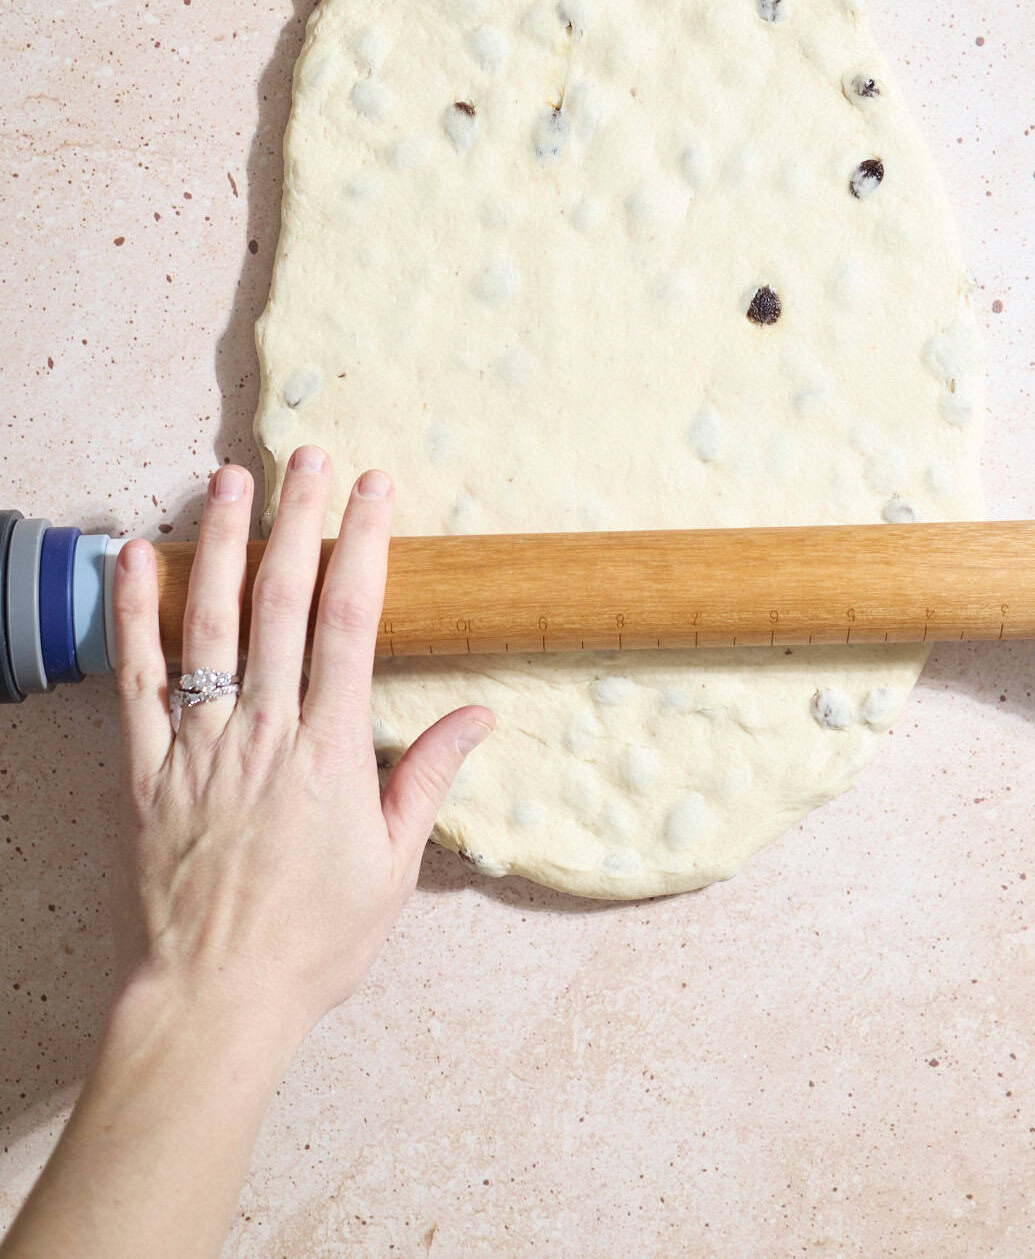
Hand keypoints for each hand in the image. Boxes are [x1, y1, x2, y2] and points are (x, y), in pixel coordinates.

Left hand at [111, 446, 493, 1042]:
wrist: (219, 996)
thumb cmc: (316, 939)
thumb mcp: (394, 865)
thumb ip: (428, 777)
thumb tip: (480, 713)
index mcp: (330, 752)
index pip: (350, 622)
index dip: (363, 546)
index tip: (375, 489)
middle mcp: (265, 733)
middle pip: (281, 602)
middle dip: (299, 520)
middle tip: (310, 456)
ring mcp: (201, 746)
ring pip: (210, 624)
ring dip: (222, 544)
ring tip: (232, 478)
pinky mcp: (148, 769)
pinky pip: (138, 679)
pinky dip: (136, 613)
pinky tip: (138, 555)